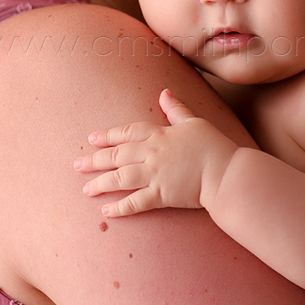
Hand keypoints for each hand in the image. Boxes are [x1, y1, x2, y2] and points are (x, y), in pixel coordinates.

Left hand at [75, 89, 237, 216]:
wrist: (226, 172)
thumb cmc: (214, 145)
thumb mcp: (194, 122)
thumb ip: (176, 109)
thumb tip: (164, 92)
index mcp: (160, 134)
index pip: (127, 132)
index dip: (108, 136)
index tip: (91, 139)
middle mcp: (153, 153)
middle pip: (117, 155)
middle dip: (95, 160)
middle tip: (77, 164)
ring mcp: (155, 174)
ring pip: (120, 178)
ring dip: (101, 183)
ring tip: (86, 189)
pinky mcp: (162, 195)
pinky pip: (136, 202)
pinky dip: (120, 207)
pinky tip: (106, 211)